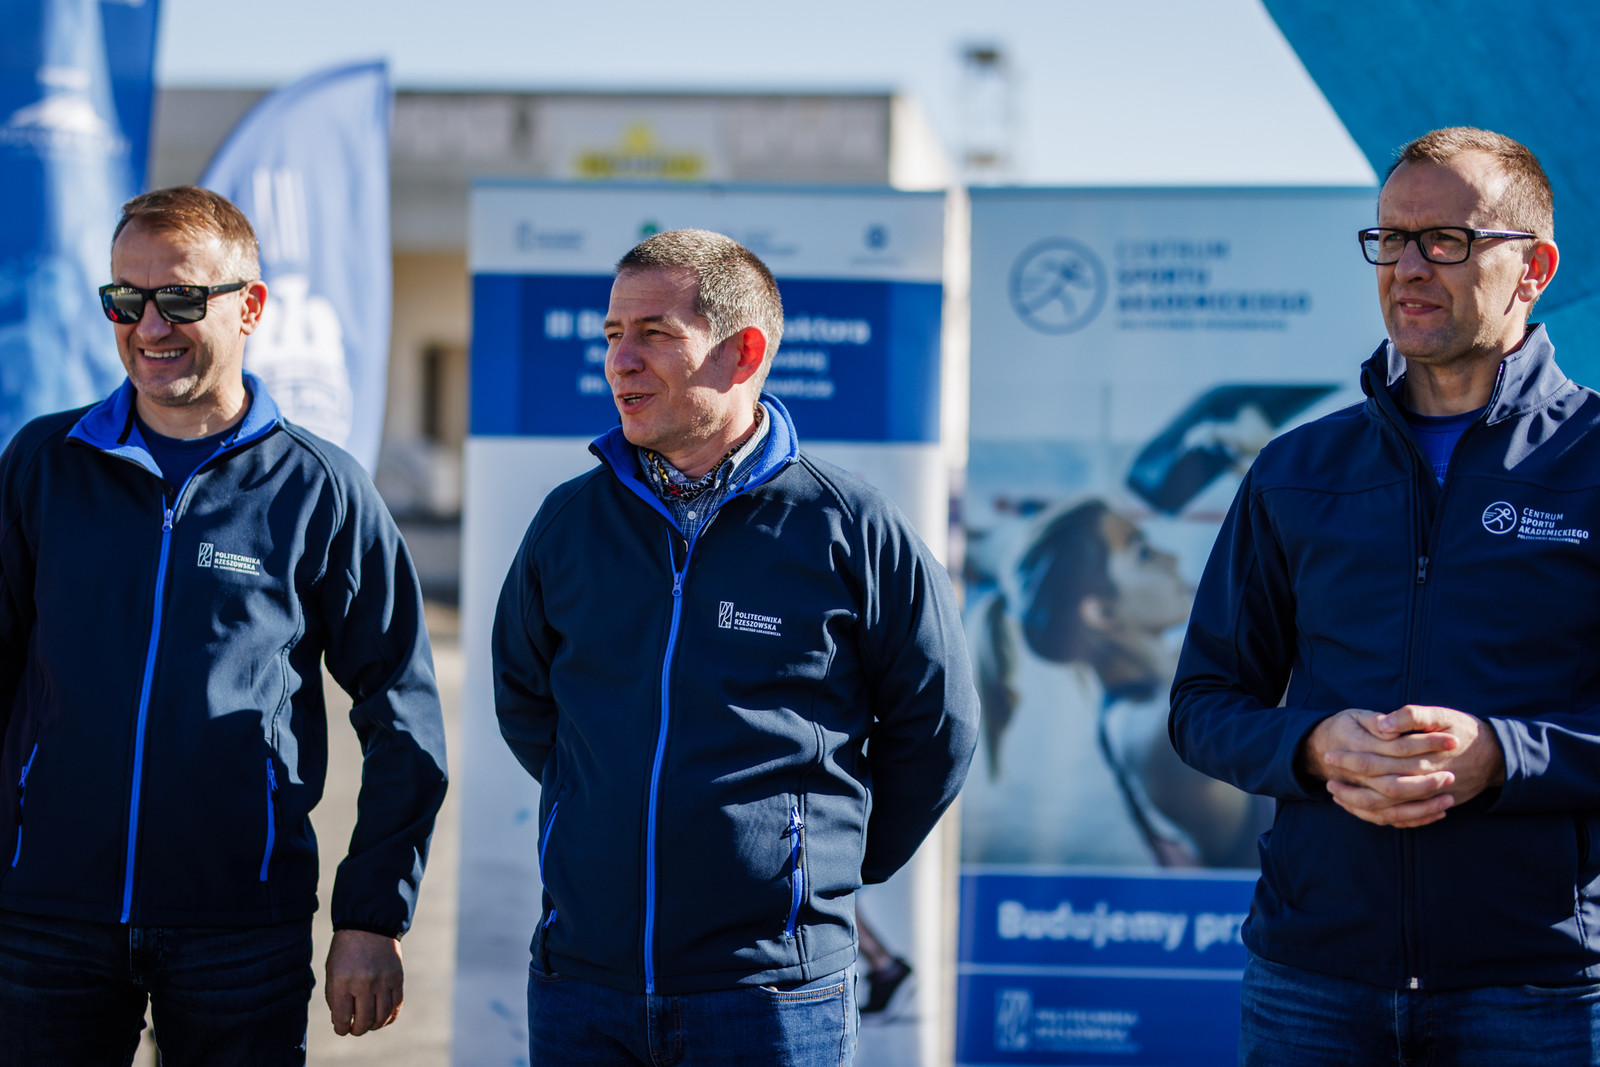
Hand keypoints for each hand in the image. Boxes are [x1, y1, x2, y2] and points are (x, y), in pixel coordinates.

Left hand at [325, 929, 403, 1035]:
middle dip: (357, 1030)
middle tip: (354, 1028)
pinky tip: (382, 1018)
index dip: (341, 1029)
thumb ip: (335, 997)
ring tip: (368, 1024)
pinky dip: (389, 1017)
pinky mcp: (397, 978)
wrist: (369, 925)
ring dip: (373, 1026)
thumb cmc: (345, 950)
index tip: (341, 1029)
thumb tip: (342, 1022)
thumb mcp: (332, 971)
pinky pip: (396, 1006)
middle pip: (363, 1021)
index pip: (342, 1018)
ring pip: (381, 1017)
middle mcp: (364, 982)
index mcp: (343, 981)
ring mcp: (383, 981)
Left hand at [1302, 706, 1503, 828]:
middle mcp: (1423, 783)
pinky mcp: (1433, 807)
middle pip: (1378, 792)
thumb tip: (1382, 724)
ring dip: (1359, 805)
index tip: (1330, 754)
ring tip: (1337, 794)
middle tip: (1327, 779)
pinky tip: (1362, 808)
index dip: (1350, 760)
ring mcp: (1429, 799)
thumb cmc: (1464, 731)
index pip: (1376, 764)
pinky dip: (1379, 817)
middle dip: (1349, 787)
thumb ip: (1412, 716)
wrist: (1495, 755)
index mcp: (1420, 759)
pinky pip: (1402, 820)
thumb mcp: (1442, 715)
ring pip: (1387, 812)